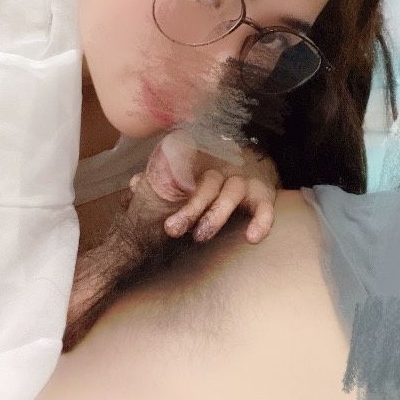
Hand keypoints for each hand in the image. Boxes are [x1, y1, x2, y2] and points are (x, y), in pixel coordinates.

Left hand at [128, 129, 277, 244]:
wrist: (252, 162)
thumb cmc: (207, 174)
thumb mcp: (183, 174)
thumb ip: (159, 180)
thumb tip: (134, 184)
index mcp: (200, 163)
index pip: (185, 168)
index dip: (171, 183)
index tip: (159, 198)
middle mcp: (221, 168)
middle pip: (206, 184)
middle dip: (189, 208)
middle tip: (171, 230)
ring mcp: (243, 180)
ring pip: (232, 192)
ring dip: (216, 215)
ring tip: (201, 236)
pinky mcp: (263, 193)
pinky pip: (265, 206)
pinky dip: (261, 221)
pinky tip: (251, 237)